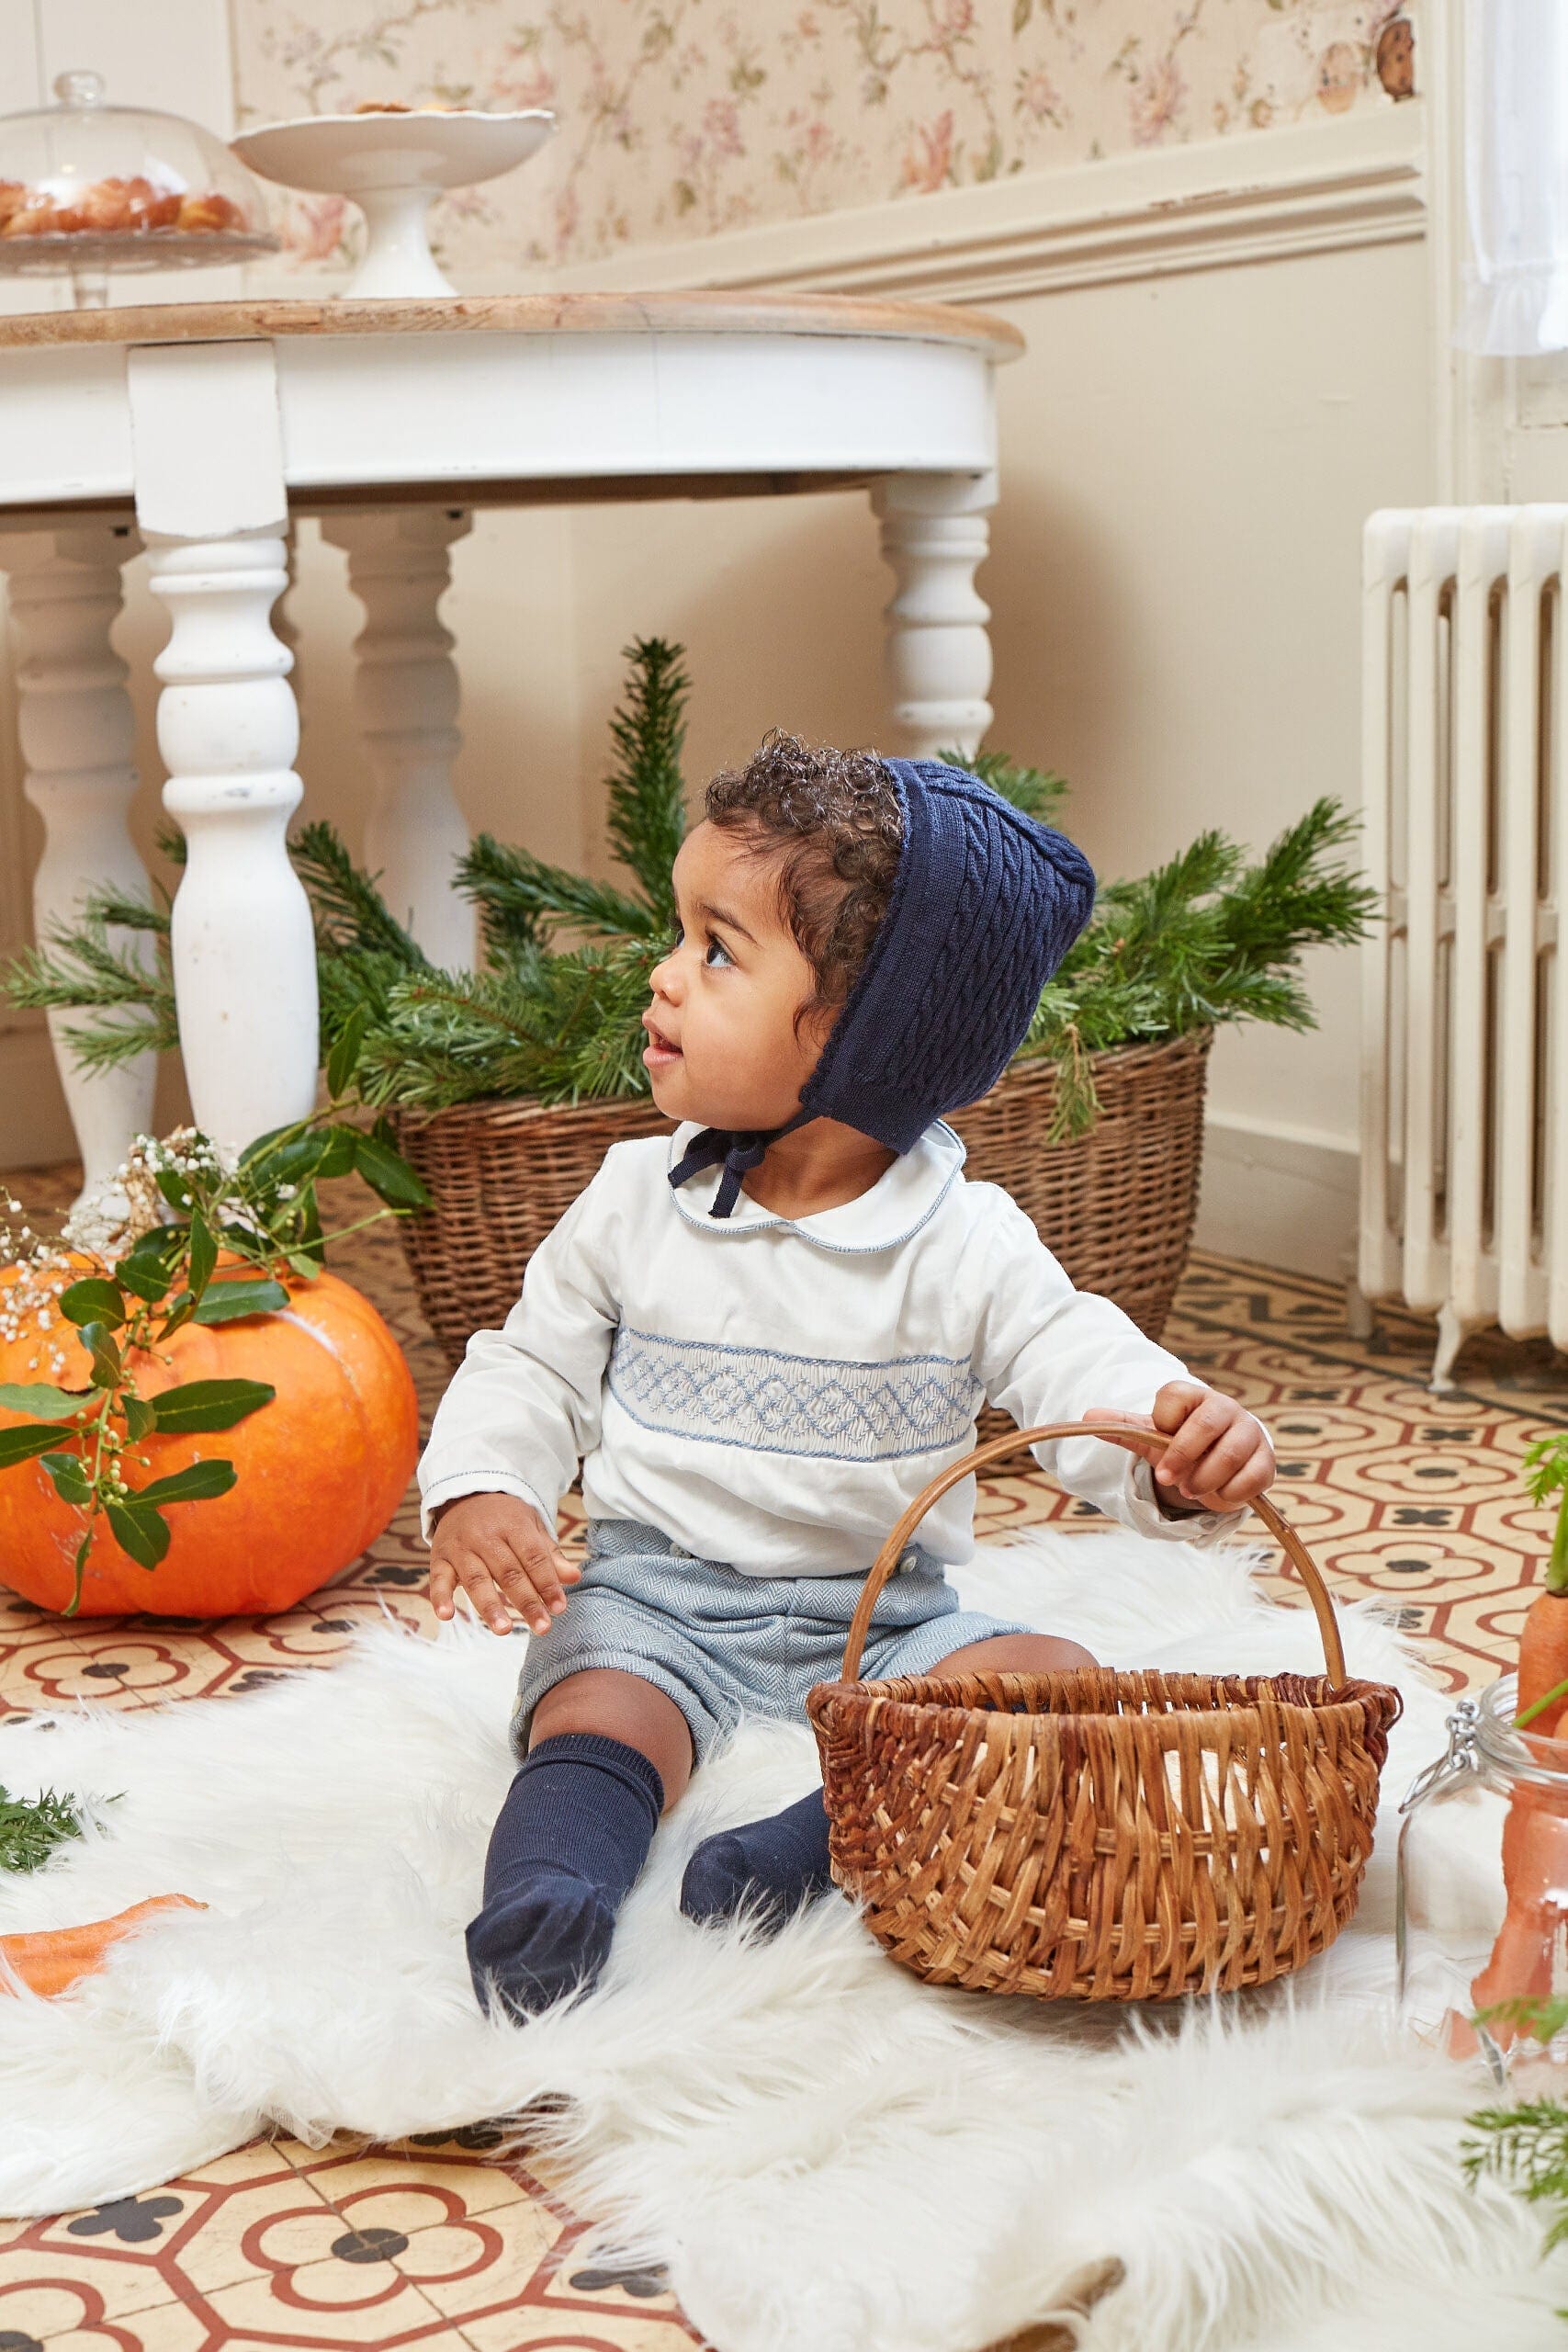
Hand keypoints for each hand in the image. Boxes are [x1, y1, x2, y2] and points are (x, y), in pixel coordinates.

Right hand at [428, 1493, 580, 1635]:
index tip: (559, 1608)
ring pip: (477, 1579)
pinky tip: (446, 1616)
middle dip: (527, 1602)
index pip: (534, 1558)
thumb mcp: (531, 1527)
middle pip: (509, 1572)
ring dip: (490, 1606)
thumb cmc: (504, 1518)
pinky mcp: (439, 1557)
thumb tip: (574, 1578)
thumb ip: (549, 1555)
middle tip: (542, 1628)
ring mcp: (460, 1547)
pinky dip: (440, 1598)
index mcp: (513, 1525)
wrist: (465, 1494)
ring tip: (504, 1630)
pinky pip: (438, 1579)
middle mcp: (485, 1536)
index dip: (548, 1583)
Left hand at [1084, 1382, 1273, 1513]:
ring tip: (1191, 1489)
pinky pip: (1253, 1478)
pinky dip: (1230, 1494)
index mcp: (1193, 1396)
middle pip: (1206, 1424)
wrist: (1219, 1459)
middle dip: (1183, 1457)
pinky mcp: (1266, 1461)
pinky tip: (1218, 1495)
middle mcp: (1225, 1408)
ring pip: (1231, 1454)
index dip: (1163, 1424)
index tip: (1157, 1450)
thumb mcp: (1151, 1436)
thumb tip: (1087, 1416)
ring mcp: (1250, 1432)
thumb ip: (1123, 1427)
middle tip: (1169, 1480)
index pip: (1174, 1396)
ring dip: (1205, 1479)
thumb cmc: (1181, 1442)